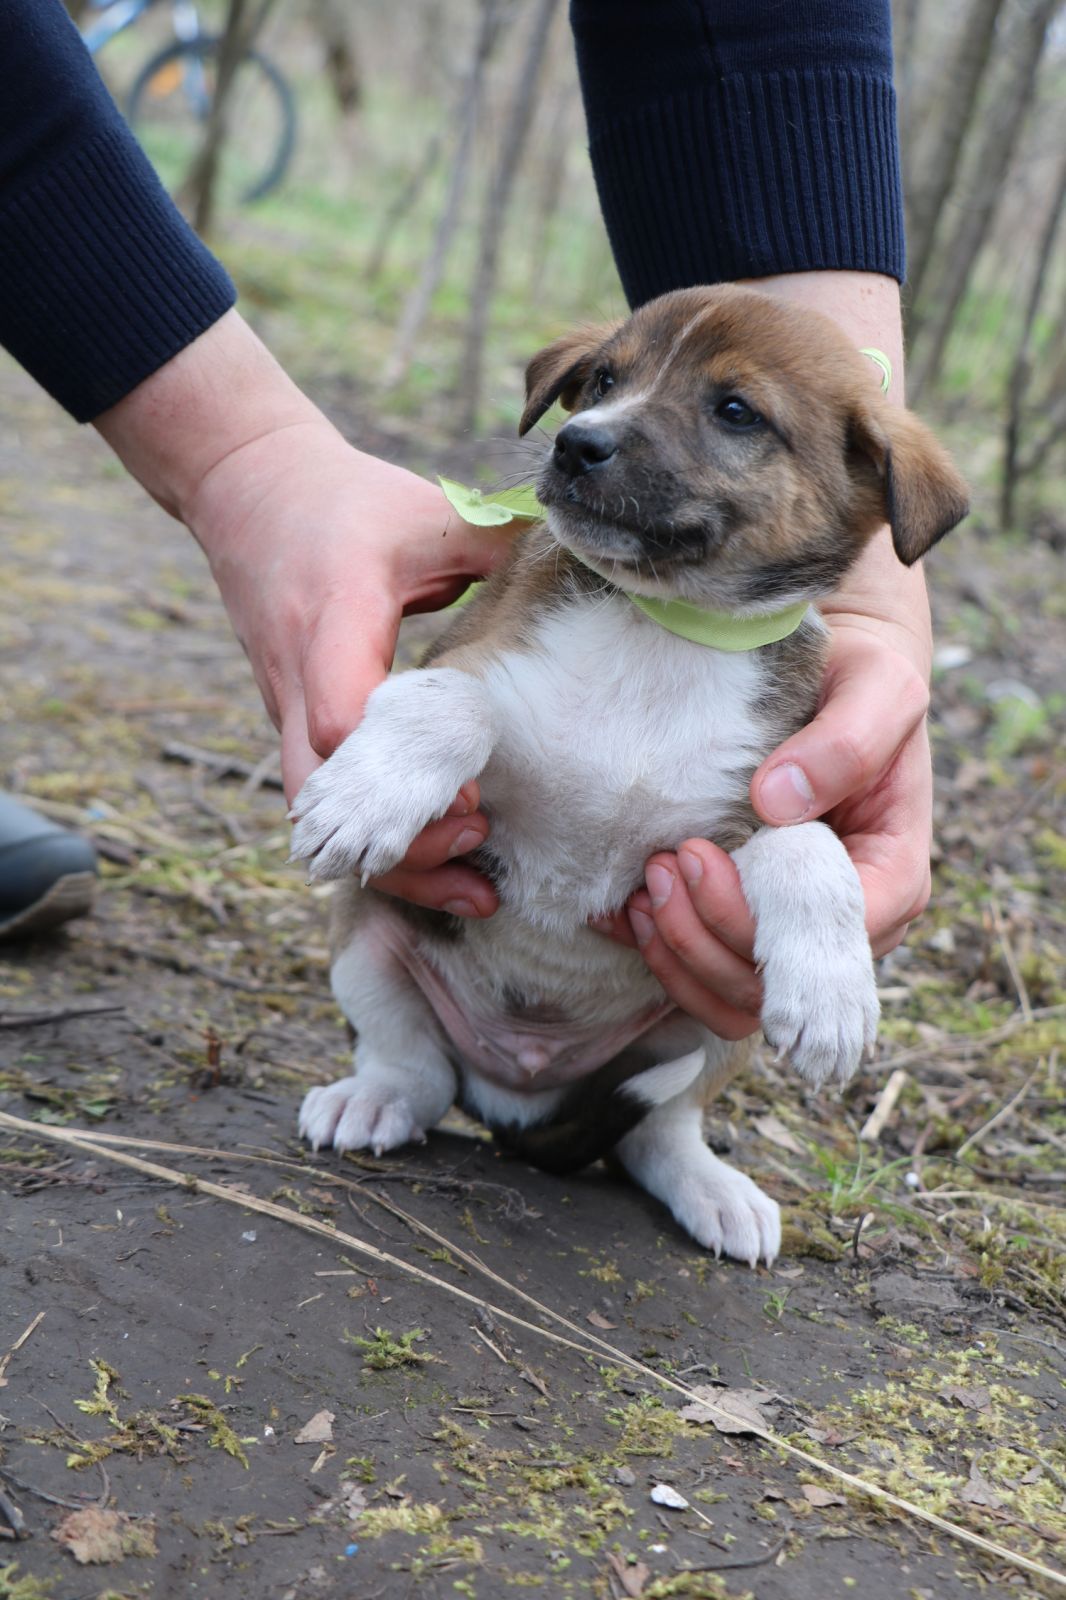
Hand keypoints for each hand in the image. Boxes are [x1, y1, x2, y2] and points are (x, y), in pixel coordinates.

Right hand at [192, 424, 508, 915]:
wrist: (244, 488)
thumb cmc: (345, 500)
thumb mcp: (427, 510)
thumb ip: (501, 547)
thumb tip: (589, 570)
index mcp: (334, 616)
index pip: (342, 719)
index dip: (403, 772)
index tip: (476, 791)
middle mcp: (296, 675)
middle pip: (323, 797)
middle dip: (399, 845)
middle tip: (482, 845)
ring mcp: (283, 705)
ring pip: (316, 815)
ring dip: (389, 859)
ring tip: (472, 883)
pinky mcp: (288, 721)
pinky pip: (321, 798)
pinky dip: (373, 836)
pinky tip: (437, 857)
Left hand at [594, 611, 931, 1038]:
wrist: (827, 672)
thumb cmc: (862, 679)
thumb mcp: (877, 690)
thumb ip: (845, 743)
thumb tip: (777, 802)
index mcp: (891, 881)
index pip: (829, 944)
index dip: (756, 921)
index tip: (702, 856)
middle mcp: (845, 923)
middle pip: (771, 985)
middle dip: (705, 938)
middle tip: (662, 865)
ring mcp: (791, 930)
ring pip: (732, 996)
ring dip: (676, 955)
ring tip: (641, 887)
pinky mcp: (744, 922)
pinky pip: (700, 972)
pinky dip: (656, 951)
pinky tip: (622, 909)